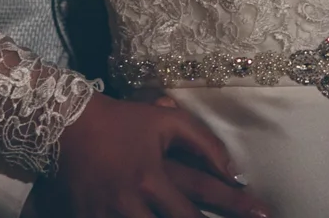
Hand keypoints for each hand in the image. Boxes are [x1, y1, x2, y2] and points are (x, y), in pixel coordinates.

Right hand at [31, 93, 269, 217]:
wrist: (67, 124)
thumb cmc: (121, 120)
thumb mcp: (166, 120)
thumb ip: (203, 142)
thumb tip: (232, 169)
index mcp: (153, 177)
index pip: (197, 206)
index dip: (231, 212)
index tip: (261, 216)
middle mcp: (132, 201)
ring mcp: (108, 214)